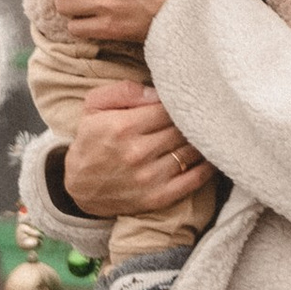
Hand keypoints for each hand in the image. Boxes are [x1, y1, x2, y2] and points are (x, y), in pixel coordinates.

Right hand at [61, 79, 212, 224]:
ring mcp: (150, 178)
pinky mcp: (159, 197)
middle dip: (193, 120)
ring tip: (208, 131)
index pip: (168, 108)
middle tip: (201, 113)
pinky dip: (209, 166)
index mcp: (123, 127)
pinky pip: (195, 179)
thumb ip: (125, 91)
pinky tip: (212, 155)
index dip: (179, 102)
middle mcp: (138, 153)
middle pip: (182, 128)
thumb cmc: (90, 141)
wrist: (78, 188)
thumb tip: (158, 92)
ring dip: (202, 140)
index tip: (185, 99)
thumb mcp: (94, 107)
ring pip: (192, 151)